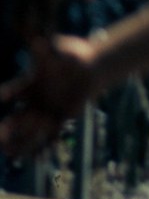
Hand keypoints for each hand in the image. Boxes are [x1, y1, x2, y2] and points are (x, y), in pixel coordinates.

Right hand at [0, 35, 98, 157]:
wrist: (91, 66)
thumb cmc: (71, 54)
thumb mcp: (60, 49)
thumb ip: (48, 49)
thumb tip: (38, 40)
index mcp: (31, 83)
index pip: (15, 90)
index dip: (8, 93)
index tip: (0, 97)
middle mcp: (35, 99)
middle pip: (18, 115)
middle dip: (10, 126)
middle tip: (1, 133)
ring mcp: (47, 110)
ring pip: (32, 129)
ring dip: (22, 140)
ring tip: (9, 153)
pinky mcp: (61, 118)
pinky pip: (52, 134)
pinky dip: (45, 145)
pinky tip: (36, 158)